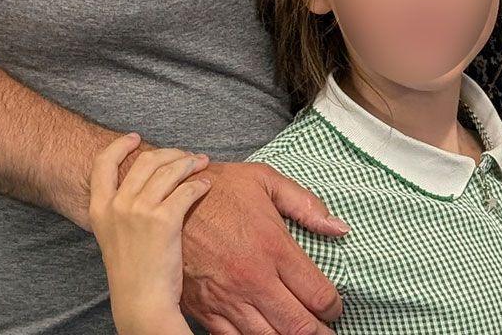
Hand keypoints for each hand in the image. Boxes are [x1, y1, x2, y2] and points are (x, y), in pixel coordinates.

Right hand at [90, 134, 209, 333]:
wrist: (141, 300)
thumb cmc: (132, 272)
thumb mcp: (112, 236)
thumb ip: (119, 210)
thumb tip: (139, 186)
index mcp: (99, 209)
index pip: (102, 164)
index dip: (119, 145)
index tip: (134, 138)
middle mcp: (117, 205)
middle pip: (145, 161)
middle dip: (169, 153)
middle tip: (185, 155)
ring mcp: (139, 211)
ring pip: (169, 171)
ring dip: (189, 163)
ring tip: (201, 163)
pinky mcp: (164, 220)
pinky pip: (186, 190)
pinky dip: (199, 184)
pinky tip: (205, 186)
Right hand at [180, 161, 348, 334]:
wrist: (162, 200)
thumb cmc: (216, 189)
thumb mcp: (265, 181)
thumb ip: (306, 204)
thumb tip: (339, 227)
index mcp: (273, 248)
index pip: (318, 295)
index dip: (334, 307)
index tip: (335, 307)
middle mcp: (253, 280)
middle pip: (298, 326)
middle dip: (319, 334)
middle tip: (327, 332)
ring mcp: (227, 299)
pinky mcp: (204, 310)